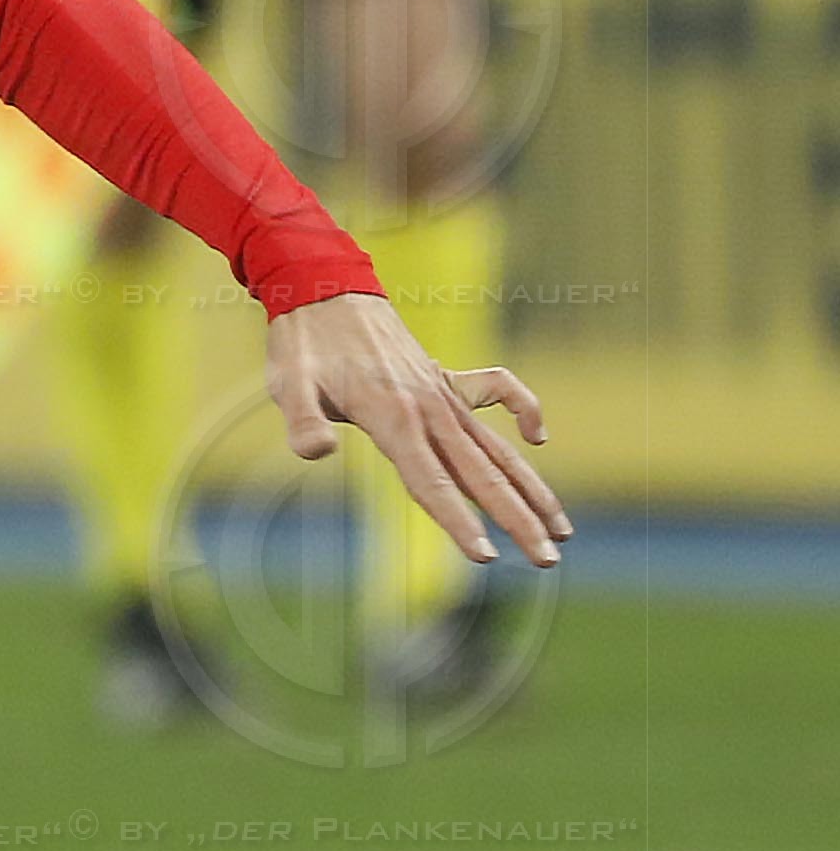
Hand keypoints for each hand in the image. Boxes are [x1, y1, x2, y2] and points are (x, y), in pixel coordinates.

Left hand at [267, 288, 570, 569]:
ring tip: (563, 529)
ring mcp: (443, 395)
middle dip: (517, 521)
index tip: (488, 558)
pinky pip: (500, 390)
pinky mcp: (447, 379)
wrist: (323, 290)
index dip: (460, 523)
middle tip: (549, 560)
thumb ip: (303, 422)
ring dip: (533, 489)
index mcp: (394, 419)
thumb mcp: (287, 385)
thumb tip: (319, 453)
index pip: (433, 483)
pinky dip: (524, 409)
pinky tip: (538, 438)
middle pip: (482, 476)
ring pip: (499, 449)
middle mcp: (429, 410)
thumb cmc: (303, 344)